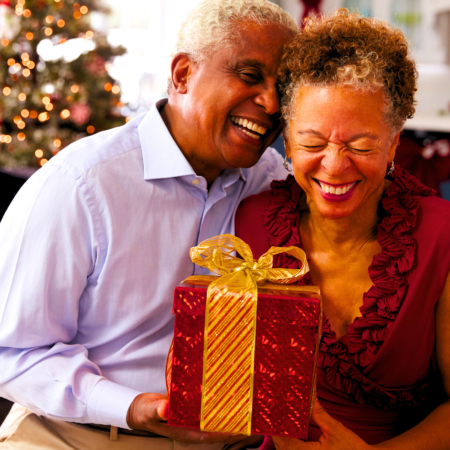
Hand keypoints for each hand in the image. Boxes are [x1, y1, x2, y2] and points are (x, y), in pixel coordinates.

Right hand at [126, 392, 253, 445]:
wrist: (141, 409)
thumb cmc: (144, 411)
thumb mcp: (149, 410)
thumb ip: (157, 410)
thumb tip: (166, 409)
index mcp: (183, 432)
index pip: (208, 435)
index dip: (224, 433)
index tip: (240, 429)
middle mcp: (191, 429)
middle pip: (216, 430)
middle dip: (234, 427)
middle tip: (251, 419)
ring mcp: (192, 422)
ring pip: (215, 423)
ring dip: (229, 418)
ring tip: (247, 411)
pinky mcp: (193, 414)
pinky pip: (210, 414)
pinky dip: (221, 410)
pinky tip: (230, 402)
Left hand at [273, 401, 370, 449]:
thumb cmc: (353, 449)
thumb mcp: (336, 430)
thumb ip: (320, 414)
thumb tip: (310, 398)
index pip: (286, 443)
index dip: (276, 431)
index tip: (272, 417)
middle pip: (285, 448)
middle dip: (279, 433)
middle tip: (275, 416)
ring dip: (285, 438)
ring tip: (282, 422)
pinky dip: (293, 443)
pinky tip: (293, 432)